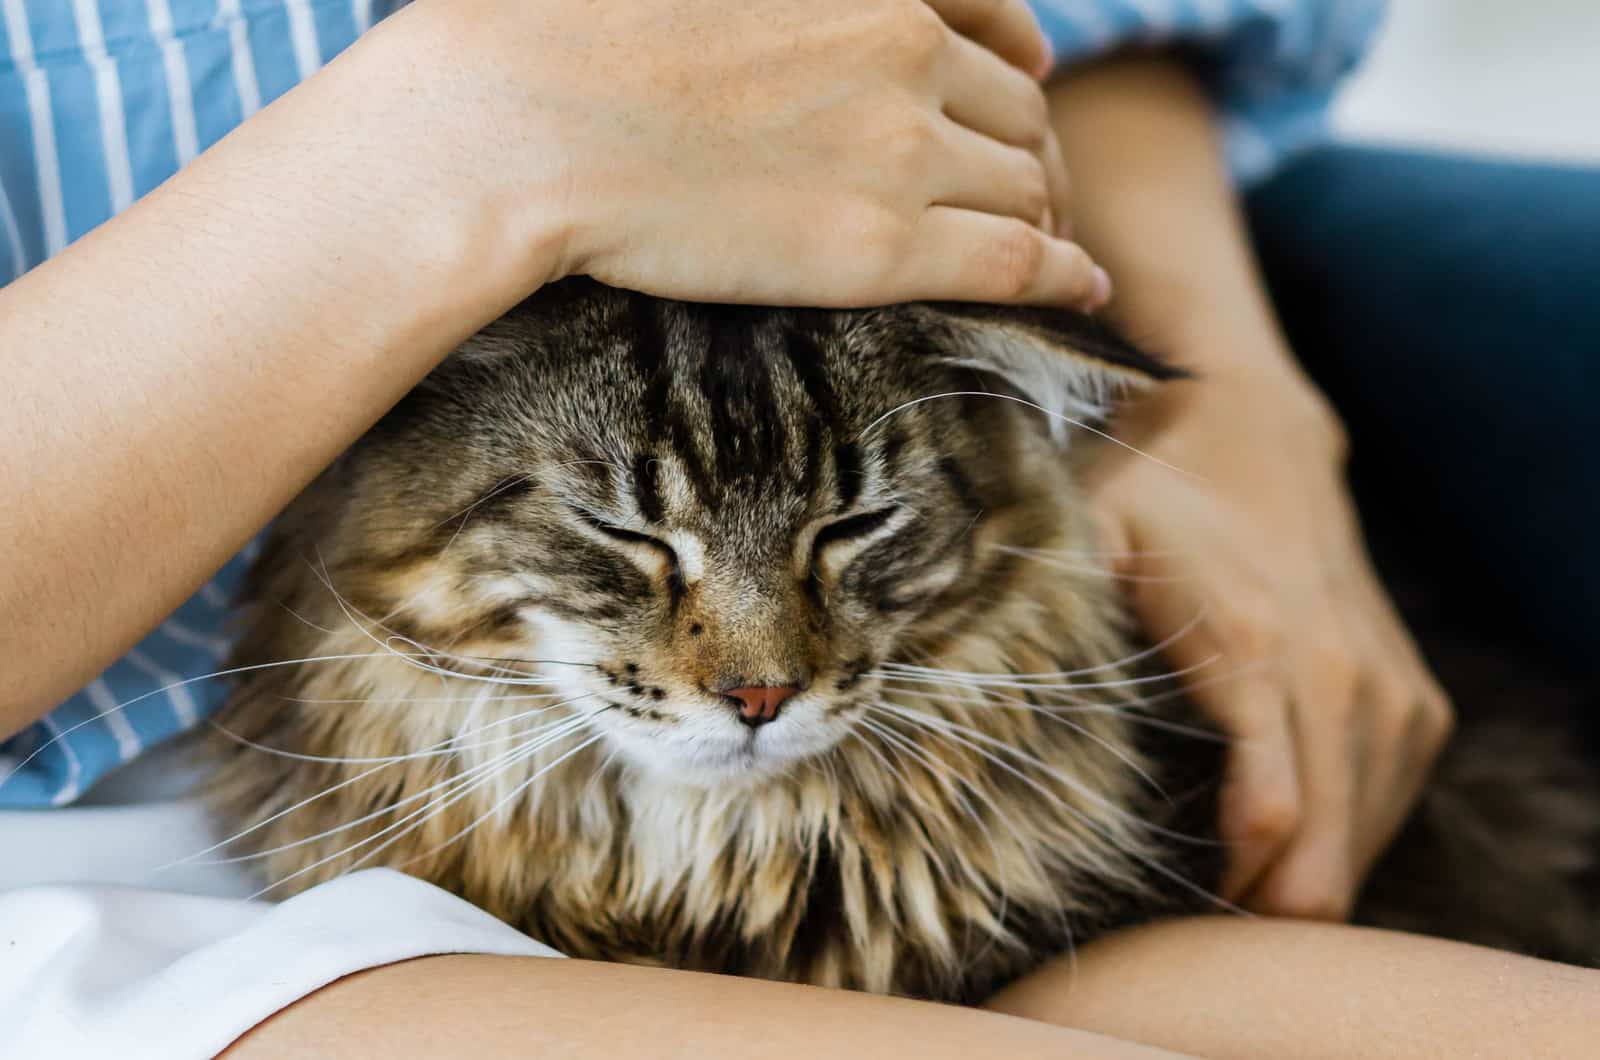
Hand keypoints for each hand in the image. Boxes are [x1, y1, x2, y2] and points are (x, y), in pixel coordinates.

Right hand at [383, 0, 1101, 308]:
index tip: (1022, 82)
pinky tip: (1082, 284)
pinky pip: (1017, 258)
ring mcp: (900, 146)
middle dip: (1027, 145)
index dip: (1017, 60)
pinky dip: (1063, 270)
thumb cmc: (560, 33)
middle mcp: (901, 46)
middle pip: (1015, 108)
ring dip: (1043, 210)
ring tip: (1045, 242)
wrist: (519, 123)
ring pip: (1025, 182)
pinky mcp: (883, 245)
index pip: (990, 17)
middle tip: (1025, 185)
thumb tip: (790, 26)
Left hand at [1086, 372, 1453, 917]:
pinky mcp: (1405, 684)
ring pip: (1367, 830)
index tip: (1176, 915)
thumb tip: (976, 708)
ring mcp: (1382, 679)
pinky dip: (1349, 830)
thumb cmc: (1144, 481)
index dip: (1230, 888)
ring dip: (1311, 875)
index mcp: (1252, 645)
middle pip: (1329, 848)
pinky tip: (1296, 835)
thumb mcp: (1079, 531)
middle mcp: (1334, 669)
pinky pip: (1392, 792)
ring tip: (1240, 891)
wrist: (1245, 415)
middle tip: (1204, 928)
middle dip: (1270, 908)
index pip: (1271, 813)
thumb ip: (1052, 619)